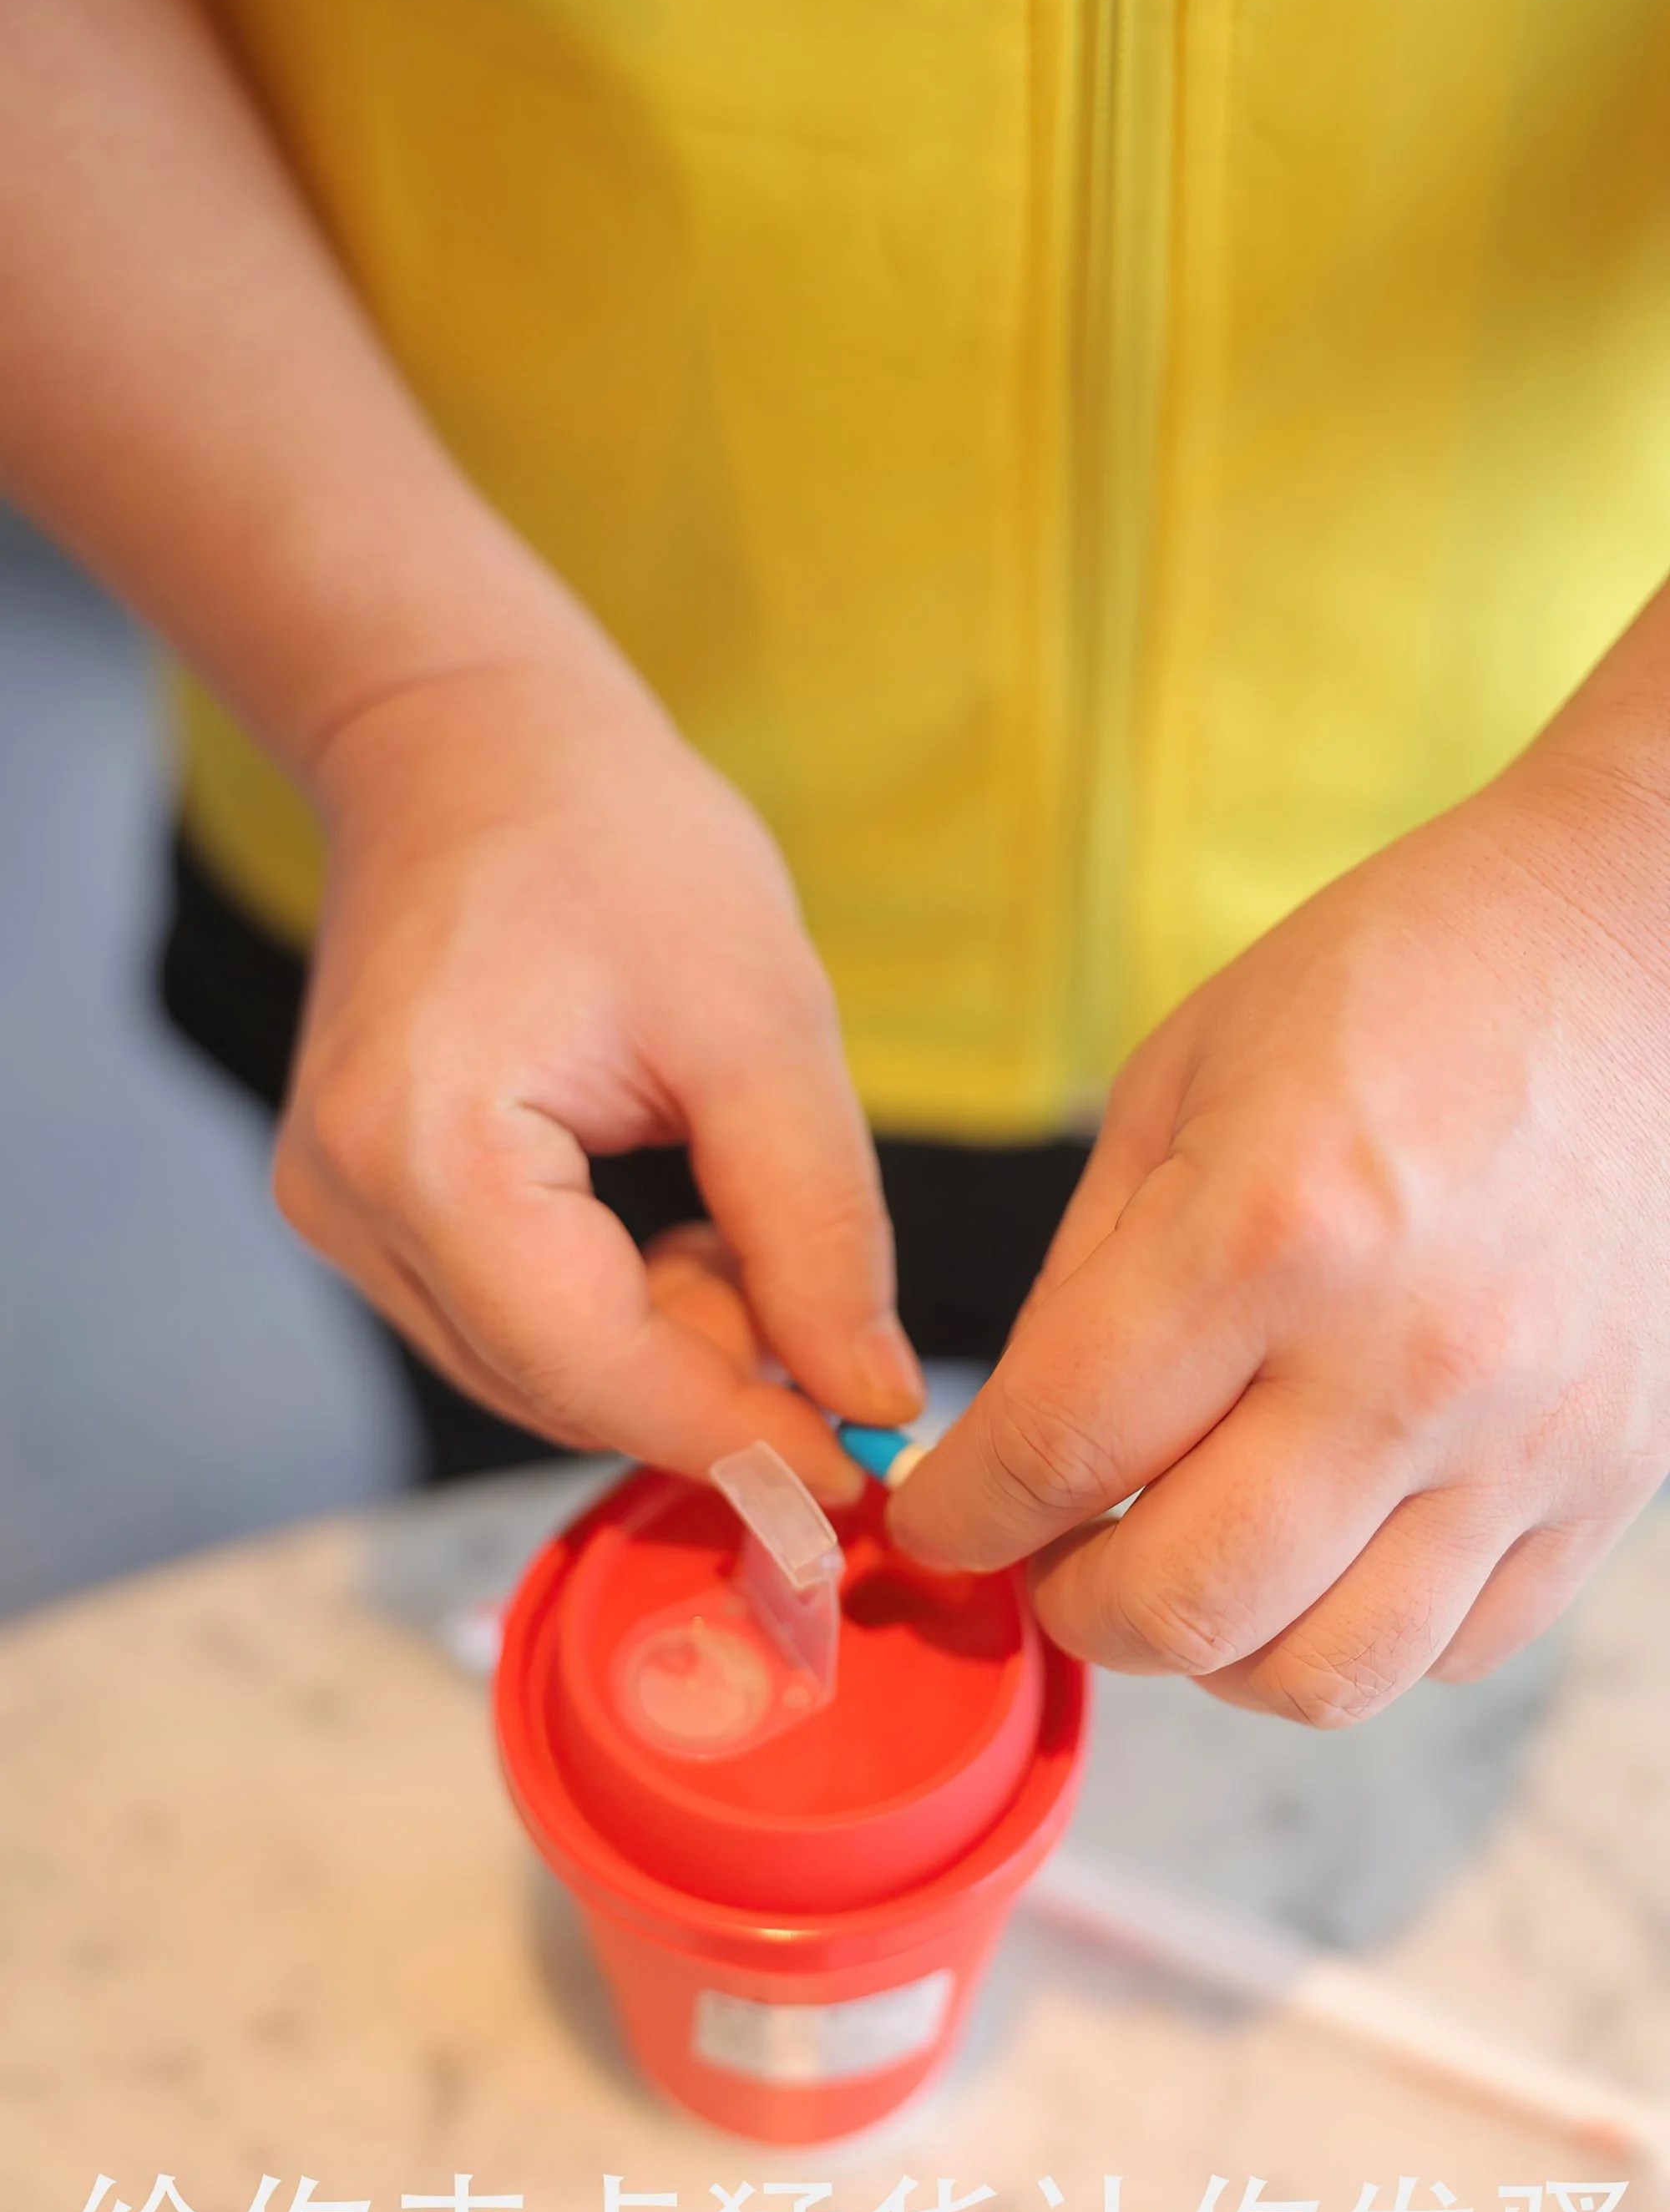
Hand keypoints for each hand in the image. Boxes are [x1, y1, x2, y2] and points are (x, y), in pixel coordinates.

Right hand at [274, 653, 921, 1496]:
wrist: (474, 744)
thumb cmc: (619, 844)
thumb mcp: (762, 1027)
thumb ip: (819, 1232)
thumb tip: (870, 1400)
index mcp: (431, 1157)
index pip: (598, 1373)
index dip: (741, 1436)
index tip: (864, 1466)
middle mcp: (352, 1207)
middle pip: (563, 1386)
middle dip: (713, 1373)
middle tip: (817, 1294)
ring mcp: (339, 1211)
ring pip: (539, 1367)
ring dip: (666, 1337)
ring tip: (735, 1212)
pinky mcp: (360, 1204)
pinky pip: (510, 1318)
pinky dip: (614, 1303)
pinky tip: (673, 1214)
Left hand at [890, 647, 1669, 1721]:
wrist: (1643, 953)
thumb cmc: (1403, 981)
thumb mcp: (1181, 1080)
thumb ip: (1086, 1282)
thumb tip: (1013, 1444)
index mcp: (1270, 1228)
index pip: (1056, 1452)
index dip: (959, 1516)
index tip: (934, 1521)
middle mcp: (1404, 1360)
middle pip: (1182, 1606)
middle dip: (1069, 1607)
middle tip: (1046, 1557)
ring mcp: (1524, 1438)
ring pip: (1323, 1674)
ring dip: (1211, 1651)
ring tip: (1179, 1565)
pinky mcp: (1610, 1479)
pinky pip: (1455, 1647)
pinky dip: (1351, 1630)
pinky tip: (1315, 1543)